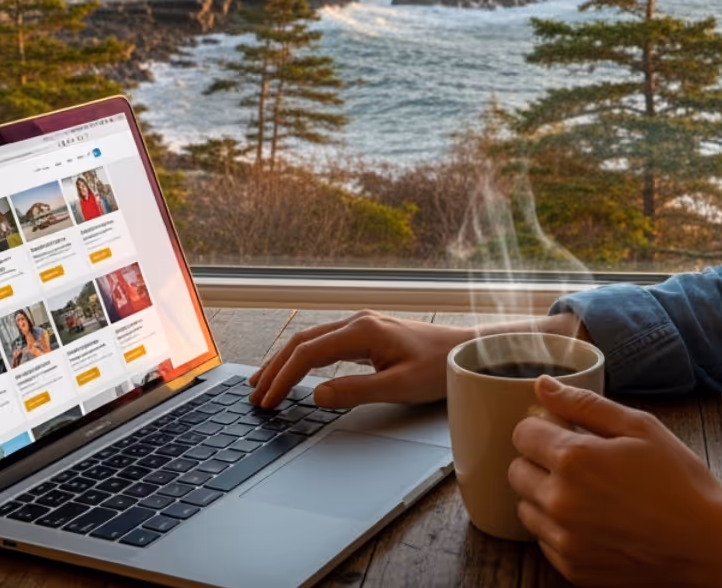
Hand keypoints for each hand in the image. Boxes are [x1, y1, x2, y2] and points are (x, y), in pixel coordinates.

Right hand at [248, 310, 473, 409]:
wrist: (466, 350)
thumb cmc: (439, 367)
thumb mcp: (399, 386)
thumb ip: (356, 391)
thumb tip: (316, 395)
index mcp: (362, 331)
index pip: (308, 353)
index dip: (283, 377)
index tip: (267, 400)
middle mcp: (358, 322)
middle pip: (303, 342)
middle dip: (275, 368)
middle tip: (255, 395)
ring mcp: (362, 326)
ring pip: (311, 340)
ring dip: (285, 361)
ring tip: (263, 383)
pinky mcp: (367, 334)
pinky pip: (324, 343)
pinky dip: (303, 358)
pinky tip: (295, 371)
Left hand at [508, 378, 721, 586]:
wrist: (707, 544)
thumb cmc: (679, 481)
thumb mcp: (640, 427)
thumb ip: (584, 404)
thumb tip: (541, 385)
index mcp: (574, 459)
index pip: (522, 433)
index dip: (543, 427)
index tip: (566, 432)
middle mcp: (560, 501)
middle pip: (516, 471)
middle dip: (539, 460)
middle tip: (578, 462)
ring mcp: (564, 539)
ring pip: (526, 508)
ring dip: (545, 495)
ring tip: (588, 492)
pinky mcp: (572, 567)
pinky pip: (544, 540)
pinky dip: (559, 527)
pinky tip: (594, 519)